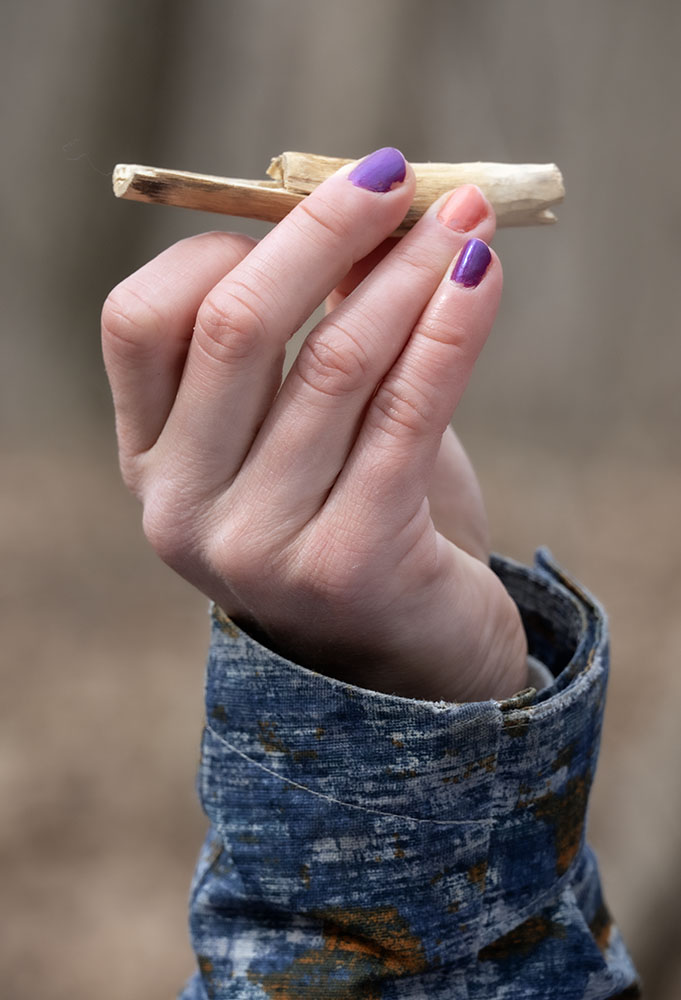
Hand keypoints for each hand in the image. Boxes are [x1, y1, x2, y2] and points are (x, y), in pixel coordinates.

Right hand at [102, 148, 526, 700]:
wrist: (405, 655)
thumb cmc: (353, 519)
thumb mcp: (306, 428)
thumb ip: (313, 334)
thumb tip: (366, 211)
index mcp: (153, 462)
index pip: (139, 323)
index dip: (220, 245)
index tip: (305, 215)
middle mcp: (183, 509)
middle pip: (236, 327)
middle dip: (322, 232)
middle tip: (393, 176)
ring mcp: (257, 546)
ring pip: (335, 364)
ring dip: (409, 273)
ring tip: (467, 219)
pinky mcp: (348, 565)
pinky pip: (406, 415)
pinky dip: (449, 330)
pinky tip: (481, 276)